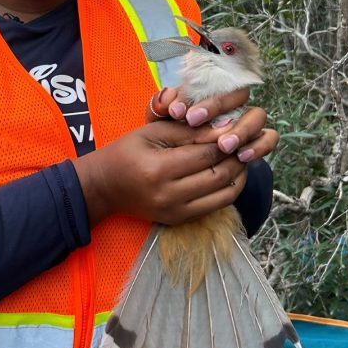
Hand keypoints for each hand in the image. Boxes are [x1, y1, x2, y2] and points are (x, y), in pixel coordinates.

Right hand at [75, 120, 247, 227]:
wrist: (104, 186)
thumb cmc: (125, 152)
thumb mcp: (152, 132)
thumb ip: (188, 131)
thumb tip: (224, 129)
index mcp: (159, 169)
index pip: (207, 153)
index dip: (226, 139)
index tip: (235, 127)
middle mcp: (169, 195)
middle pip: (219, 175)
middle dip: (236, 156)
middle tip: (243, 141)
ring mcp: (176, 212)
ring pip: (223, 194)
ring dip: (238, 175)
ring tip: (240, 157)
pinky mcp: (179, 220)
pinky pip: (214, 206)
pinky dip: (228, 190)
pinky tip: (229, 174)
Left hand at [147, 86, 278, 164]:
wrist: (181, 161)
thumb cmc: (171, 133)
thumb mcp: (160, 121)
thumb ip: (160, 107)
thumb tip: (167, 98)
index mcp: (211, 91)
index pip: (211, 81)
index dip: (193, 95)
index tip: (176, 112)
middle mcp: (233, 103)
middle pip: (239, 93)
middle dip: (218, 106)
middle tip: (194, 122)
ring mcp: (248, 121)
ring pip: (257, 115)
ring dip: (241, 129)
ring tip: (223, 146)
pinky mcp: (258, 141)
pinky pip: (268, 138)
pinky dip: (259, 146)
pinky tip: (242, 156)